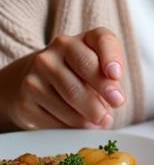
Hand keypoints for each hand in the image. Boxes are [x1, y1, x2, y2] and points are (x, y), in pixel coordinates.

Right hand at [7, 28, 126, 129]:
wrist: (33, 82)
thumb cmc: (75, 73)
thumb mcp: (96, 65)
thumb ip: (110, 76)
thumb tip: (114, 100)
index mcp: (75, 41)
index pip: (100, 40)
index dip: (111, 57)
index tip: (116, 74)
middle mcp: (51, 54)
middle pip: (84, 69)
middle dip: (104, 89)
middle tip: (118, 103)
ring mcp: (34, 77)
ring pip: (70, 97)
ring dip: (91, 112)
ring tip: (102, 119)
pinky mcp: (24, 102)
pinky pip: (53, 118)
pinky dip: (72, 124)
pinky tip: (79, 123)